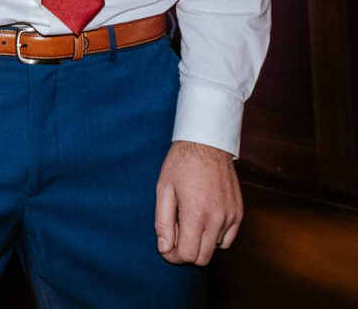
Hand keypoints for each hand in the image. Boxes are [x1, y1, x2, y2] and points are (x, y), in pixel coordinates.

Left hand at [154, 141, 241, 265]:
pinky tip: (204, 219)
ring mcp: (231, 217)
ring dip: (201, 242)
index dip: (173, 256)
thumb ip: (163, 223)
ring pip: (215, 248)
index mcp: (196, 215)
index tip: (166, 247)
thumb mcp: (163, 190)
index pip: (188, 255)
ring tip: (189, 220)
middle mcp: (217, 219)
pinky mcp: (239, 213)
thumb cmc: (180, 165)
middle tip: (175, 233)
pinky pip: (228, 238)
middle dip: (186, 252)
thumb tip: (164, 248)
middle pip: (203, 258)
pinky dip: (215, 236)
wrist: (206, 144)